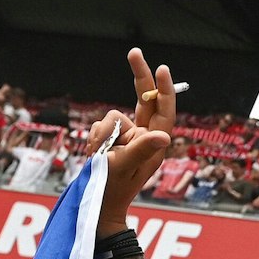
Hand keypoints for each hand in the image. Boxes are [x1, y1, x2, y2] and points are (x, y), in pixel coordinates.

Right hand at [88, 48, 174, 234]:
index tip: (161, 68)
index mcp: (155, 146)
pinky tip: (95, 155)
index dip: (163, 90)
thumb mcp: (126, 167)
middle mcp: (144, 139)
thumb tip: (164, 137)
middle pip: (143, 101)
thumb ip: (141, 148)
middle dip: (139, 78)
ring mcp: (127, 139)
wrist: (94, 206)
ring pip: (113, 116)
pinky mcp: (111, 141)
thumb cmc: (112, 190)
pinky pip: (101, 126)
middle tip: (134, 52)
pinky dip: (95, 137)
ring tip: (101, 156)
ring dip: (104, 133)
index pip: (163, 112)